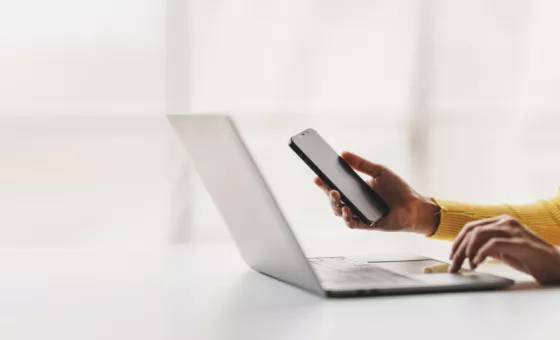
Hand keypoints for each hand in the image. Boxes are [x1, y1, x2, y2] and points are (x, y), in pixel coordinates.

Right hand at [314, 151, 439, 234]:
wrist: (414, 205)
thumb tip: (343, 153)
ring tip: (335, 194)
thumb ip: (361, 164)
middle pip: (334, 200)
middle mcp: (355, 203)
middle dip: (326, 192)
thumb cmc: (398, 189)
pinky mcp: (367, 224)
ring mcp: (360, 214)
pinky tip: (347, 209)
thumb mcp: (379, 171)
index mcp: (356, 189)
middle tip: (324, 182)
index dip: (325, 181)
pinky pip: (353, 223)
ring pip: (340, 212)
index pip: (336, 185)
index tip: (317, 174)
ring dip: (335, 204)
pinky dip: (348, 217)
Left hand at [449, 214, 559, 284]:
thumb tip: (465, 252)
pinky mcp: (519, 241)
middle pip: (471, 230)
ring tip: (466, 265)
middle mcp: (505, 221)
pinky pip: (492, 244)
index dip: (458, 241)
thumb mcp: (502, 250)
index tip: (451, 256)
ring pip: (479, 234)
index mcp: (500, 221)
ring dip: (467, 251)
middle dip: (459, 248)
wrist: (555, 265)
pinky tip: (477, 263)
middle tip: (453, 264)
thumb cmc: (528, 258)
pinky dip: (480, 254)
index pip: (471, 227)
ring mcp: (513, 230)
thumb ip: (487, 246)